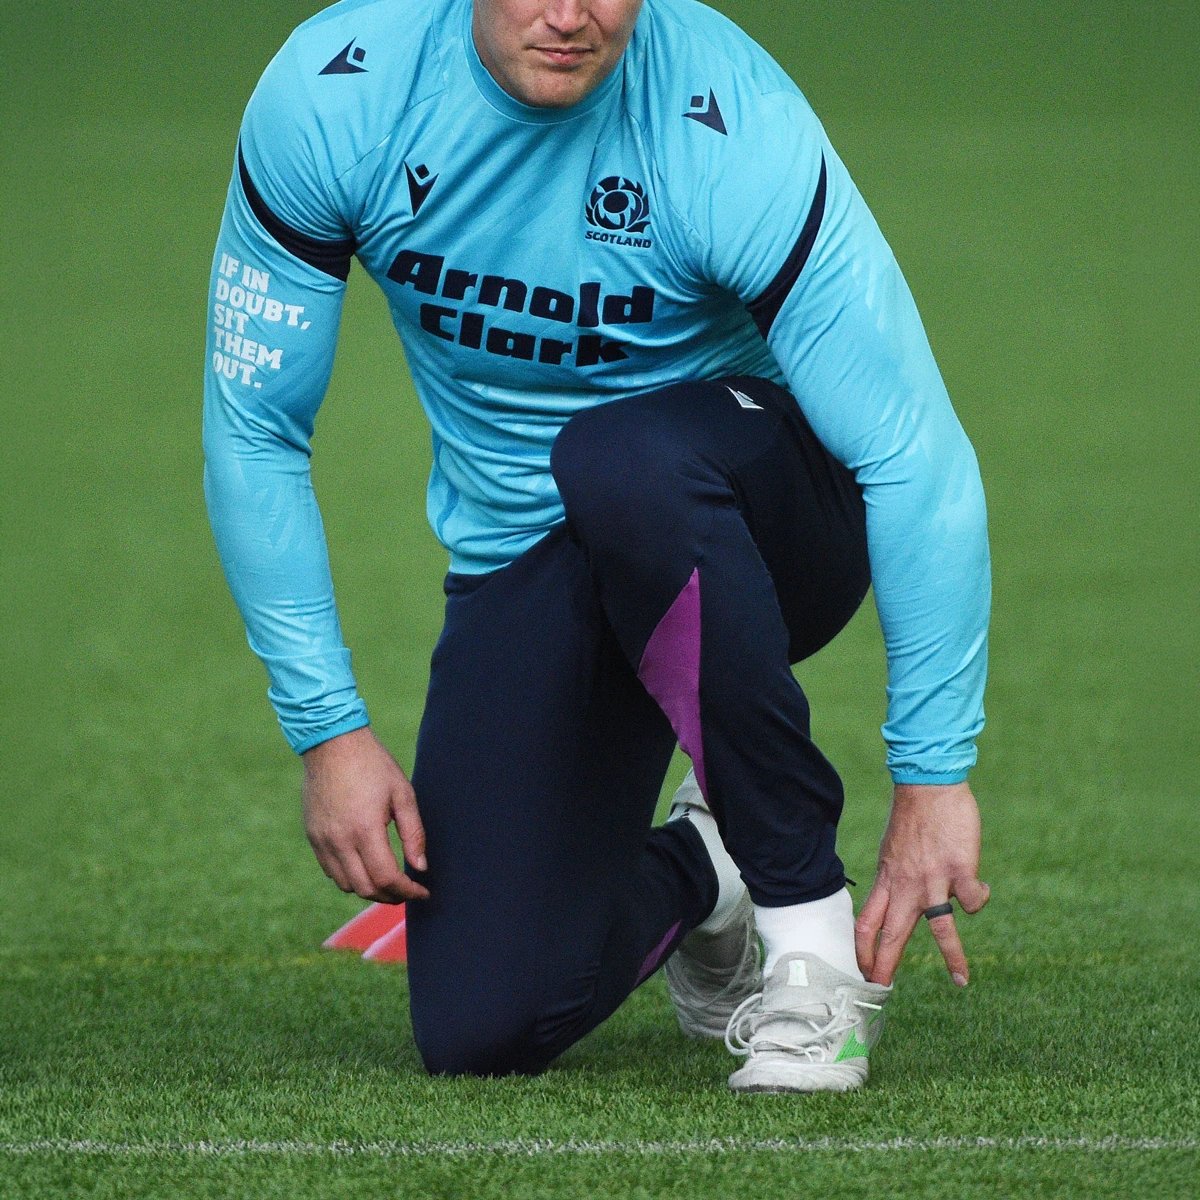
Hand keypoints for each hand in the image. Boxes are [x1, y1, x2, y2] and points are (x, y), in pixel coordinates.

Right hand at [301, 726, 429, 902]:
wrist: (332, 743)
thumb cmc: (373, 765)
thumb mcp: (402, 794)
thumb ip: (413, 834)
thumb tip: (420, 868)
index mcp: (364, 829)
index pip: (386, 878)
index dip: (407, 891)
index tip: (422, 892)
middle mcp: (339, 840)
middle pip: (365, 889)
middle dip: (390, 897)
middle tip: (408, 891)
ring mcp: (322, 840)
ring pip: (345, 885)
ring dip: (369, 889)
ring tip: (389, 882)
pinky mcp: (312, 836)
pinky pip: (330, 870)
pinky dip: (349, 877)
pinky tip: (366, 867)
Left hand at [855, 781, 988, 986]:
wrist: (928, 786)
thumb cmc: (913, 818)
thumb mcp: (892, 852)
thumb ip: (895, 878)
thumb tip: (898, 901)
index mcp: (888, 880)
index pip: (867, 923)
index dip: (863, 950)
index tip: (862, 971)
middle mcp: (907, 885)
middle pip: (893, 934)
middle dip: (886, 966)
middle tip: (881, 990)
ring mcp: (934, 879)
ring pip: (940, 929)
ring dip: (951, 957)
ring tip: (960, 980)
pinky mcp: (960, 869)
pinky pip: (973, 900)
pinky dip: (980, 898)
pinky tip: (981, 886)